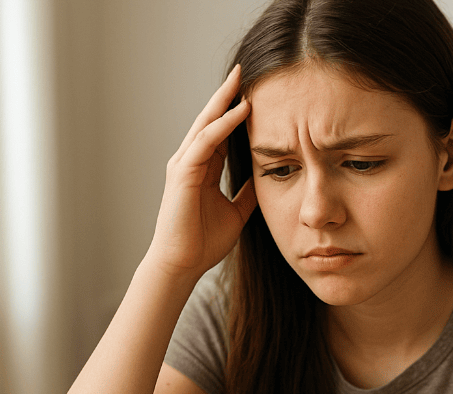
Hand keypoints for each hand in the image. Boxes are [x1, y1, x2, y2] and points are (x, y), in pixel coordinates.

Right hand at [149, 64, 256, 277]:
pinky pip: (206, 142)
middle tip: (243, 70)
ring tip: (241, 79)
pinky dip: (223, 125)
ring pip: (206, 124)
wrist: (182, 264)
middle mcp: (190, 161)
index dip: (234, 111)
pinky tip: (241, 111)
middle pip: (210, 119)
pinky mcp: (183, 174)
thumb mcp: (237, 212)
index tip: (254, 92)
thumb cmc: (203, 242)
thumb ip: (248, 193)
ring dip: (224, 101)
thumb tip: (269, 180)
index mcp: (202, 168)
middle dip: (226, 94)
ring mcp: (183, 165)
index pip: (220, 131)